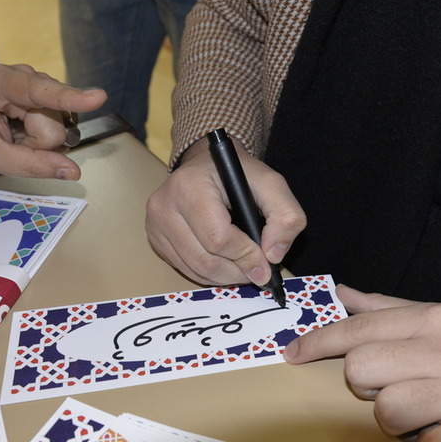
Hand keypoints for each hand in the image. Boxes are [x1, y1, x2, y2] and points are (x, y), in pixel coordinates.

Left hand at [0, 64, 106, 178]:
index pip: (39, 92)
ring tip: (16, 135)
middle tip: (9, 140)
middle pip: (54, 126)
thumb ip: (29, 165)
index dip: (70, 97)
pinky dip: (44, 139)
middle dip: (35, 144)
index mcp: (1, 83)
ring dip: (40, 142)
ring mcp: (44, 87)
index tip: (98, 97)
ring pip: (62, 130)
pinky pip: (63, 130)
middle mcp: (28, 78)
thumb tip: (73, 172)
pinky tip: (26, 131)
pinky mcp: (54, 100)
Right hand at [145, 137, 305, 285]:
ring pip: (195, 270)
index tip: (266, 264)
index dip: (246, 256)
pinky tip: (226, 263)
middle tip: (259, 271)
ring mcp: (155, 223)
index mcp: (189, 185)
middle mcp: (164, 204)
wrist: (208, 164)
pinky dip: (210, 274)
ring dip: (226, 277)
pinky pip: (185, 269)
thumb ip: (286, 216)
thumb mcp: (271, 184)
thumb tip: (273, 255)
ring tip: (245, 267)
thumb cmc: (238, 174)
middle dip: (238, 272)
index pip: (218, 238)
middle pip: (205, 260)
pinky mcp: (155, 237)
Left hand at [284, 286, 440, 441]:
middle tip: (392, 386)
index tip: (293, 354)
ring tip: (424, 412)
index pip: (358, 329)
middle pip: (361, 371)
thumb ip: (388, 308)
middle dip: (365, 385)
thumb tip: (341, 293)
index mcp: (431, 320)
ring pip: (387, 412)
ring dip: (397, 420)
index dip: (318, 343)